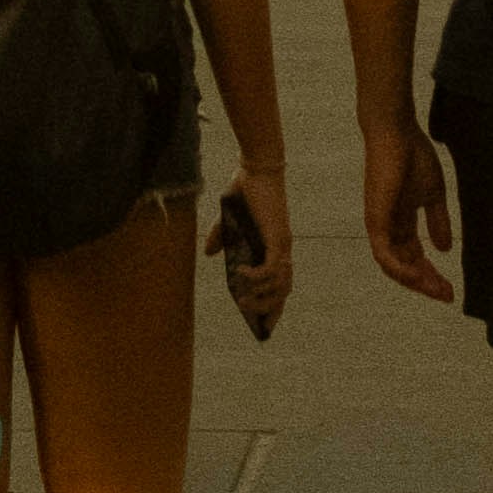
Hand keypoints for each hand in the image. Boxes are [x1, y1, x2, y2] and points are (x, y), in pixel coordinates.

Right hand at [213, 167, 294, 327]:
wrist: (256, 168)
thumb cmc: (245, 188)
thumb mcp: (228, 218)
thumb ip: (220, 237)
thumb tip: (209, 254)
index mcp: (274, 247)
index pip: (281, 284)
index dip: (275, 305)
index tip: (266, 325)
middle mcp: (282, 249)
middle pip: (284, 291)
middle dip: (268, 308)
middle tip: (248, 312)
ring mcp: (282, 244)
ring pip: (280, 284)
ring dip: (261, 296)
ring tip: (242, 298)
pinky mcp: (277, 238)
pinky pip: (270, 269)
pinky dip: (256, 276)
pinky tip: (240, 273)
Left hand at [361, 117, 455, 304]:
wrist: (397, 132)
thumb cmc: (413, 156)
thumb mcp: (433, 194)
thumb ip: (438, 221)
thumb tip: (445, 249)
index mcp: (401, 221)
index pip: (414, 257)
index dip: (431, 274)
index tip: (451, 288)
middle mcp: (388, 228)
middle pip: (405, 267)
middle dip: (426, 283)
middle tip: (447, 295)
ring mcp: (380, 225)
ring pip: (394, 267)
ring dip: (416, 281)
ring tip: (438, 290)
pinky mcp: (375, 220)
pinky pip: (384, 255)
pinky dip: (401, 269)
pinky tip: (419, 276)